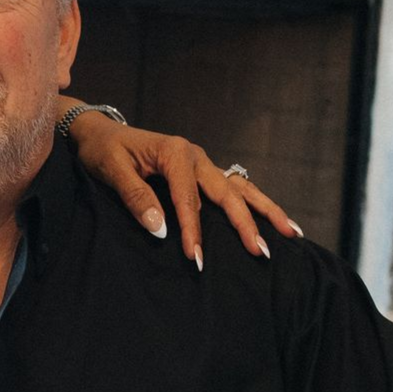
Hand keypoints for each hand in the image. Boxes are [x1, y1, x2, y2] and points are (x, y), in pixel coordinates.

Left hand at [70, 112, 302, 267]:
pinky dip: (255, 203)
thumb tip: (160, 228)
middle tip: (261, 253)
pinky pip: (234, 188)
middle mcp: (195, 155)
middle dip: (245, 224)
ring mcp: (202, 163)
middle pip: (226, 193)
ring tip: (292, 233)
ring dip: (265, 211)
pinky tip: (274, 220)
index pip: (188, 199)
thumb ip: (136, 197)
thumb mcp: (112, 170)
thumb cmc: (104, 151)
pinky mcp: (202, 172)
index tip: (196, 258)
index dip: (193, 230)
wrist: (100, 133)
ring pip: (240, 188)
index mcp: (174, 152)